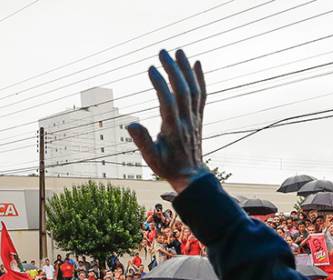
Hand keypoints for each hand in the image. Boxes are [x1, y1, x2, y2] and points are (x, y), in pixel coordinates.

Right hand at [127, 49, 206, 193]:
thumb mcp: (151, 159)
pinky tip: (196, 64)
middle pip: (182, 91)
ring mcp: (194, 118)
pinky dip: (200, 79)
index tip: (150, 68)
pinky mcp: (199, 117)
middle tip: (162, 52)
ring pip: (193, 90)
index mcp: (173, 130)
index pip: (167, 102)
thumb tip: (131, 124)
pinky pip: (201, 95)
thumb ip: (142, 142)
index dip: (160, 84)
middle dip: (173, 70)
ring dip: (186, 69)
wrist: (191, 175)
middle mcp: (186, 121)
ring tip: (178, 51)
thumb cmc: (168, 167)